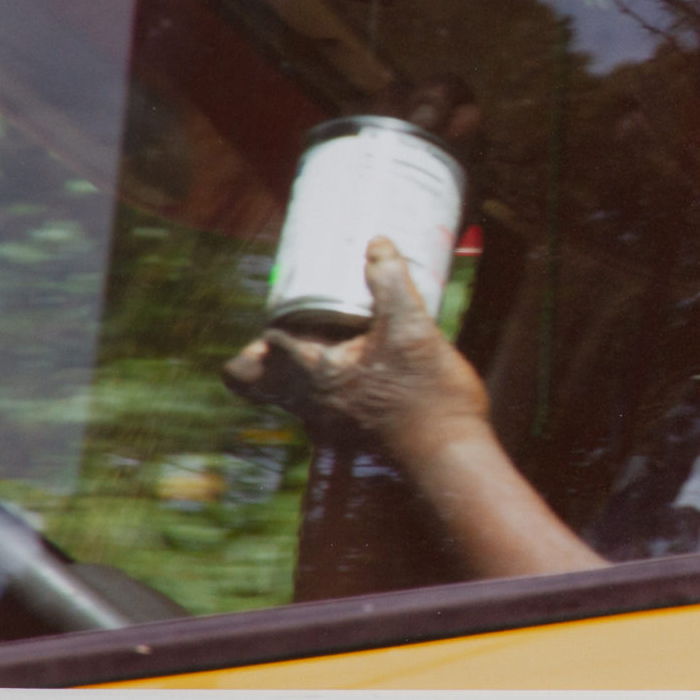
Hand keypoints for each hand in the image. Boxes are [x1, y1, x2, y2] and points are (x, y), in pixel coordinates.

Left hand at [223, 236, 488, 444]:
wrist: (450, 456)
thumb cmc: (427, 395)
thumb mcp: (411, 327)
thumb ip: (390, 282)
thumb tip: (376, 244)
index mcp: (311, 375)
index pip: (249, 362)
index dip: (261, 335)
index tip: (288, 313)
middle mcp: (308, 406)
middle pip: (252, 385)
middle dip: (259, 358)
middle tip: (289, 331)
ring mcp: (326, 426)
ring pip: (286, 397)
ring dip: (293, 371)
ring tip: (329, 345)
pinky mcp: (349, 437)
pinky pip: (317, 409)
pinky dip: (325, 388)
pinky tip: (361, 373)